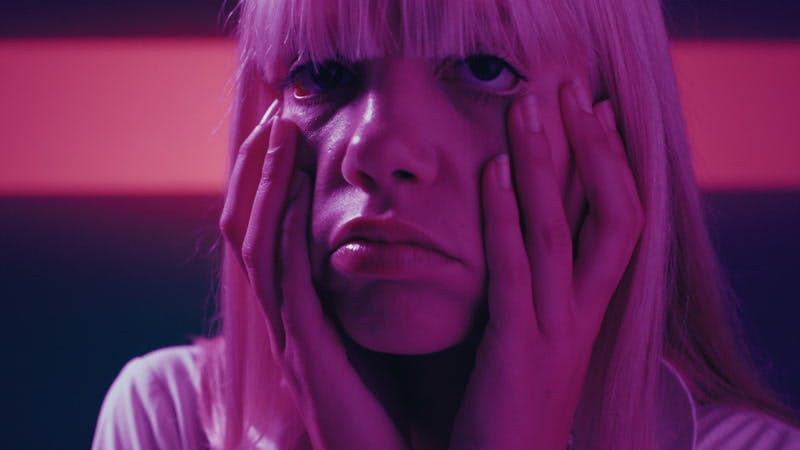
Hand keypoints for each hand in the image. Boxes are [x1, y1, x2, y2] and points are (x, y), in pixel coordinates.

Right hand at [219, 100, 406, 449]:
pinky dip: (285, 227)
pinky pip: (286, 278)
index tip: (291, 131)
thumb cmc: (390, 406)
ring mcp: (289, 332)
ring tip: (280, 132)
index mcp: (301, 312)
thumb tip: (385, 247)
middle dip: (258, 170)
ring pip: (259, 243)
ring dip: (266, 184)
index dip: (273, 182)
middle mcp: (285, 316)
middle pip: (251, 227)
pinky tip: (296, 187)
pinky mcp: (305, 350)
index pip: (272, 232)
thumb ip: (365, 296)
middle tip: (276, 115)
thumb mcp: (374, 338)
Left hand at [449, 80, 643, 449]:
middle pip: (609, 217)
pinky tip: (492, 172)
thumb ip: (534, 291)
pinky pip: (514, 273)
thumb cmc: (510, 409)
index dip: (613, 165)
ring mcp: (552, 333)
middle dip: (591, 149)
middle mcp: (581, 317)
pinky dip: (504, 219)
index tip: (597, 112)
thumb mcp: (533, 341)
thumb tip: (524, 237)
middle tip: (569, 89)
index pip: (620, 224)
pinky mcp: (514, 351)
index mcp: (587, 312)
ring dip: (545, 165)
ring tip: (527, 107)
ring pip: (559, 235)